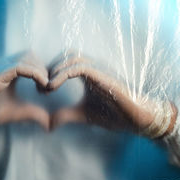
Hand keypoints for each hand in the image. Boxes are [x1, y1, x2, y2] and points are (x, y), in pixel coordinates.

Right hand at [0, 51, 49, 130]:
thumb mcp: (15, 113)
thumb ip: (32, 114)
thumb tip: (49, 123)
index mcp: (7, 71)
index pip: (30, 60)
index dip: (43, 71)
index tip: (48, 89)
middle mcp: (3, 65)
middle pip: (31, 55)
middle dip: (44, 69)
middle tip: (47, 88)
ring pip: (27, 57)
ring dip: (41, 71)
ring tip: (44, 88)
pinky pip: (19, 66)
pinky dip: (35, 73)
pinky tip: (41, 85)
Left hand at [47, 52, 176, 136]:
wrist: (137, 119)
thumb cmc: (114, 114)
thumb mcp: (83, 115)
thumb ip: (66, 115)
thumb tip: (49, 124)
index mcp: (89, 74)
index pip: (66, 62)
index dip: (51, 72)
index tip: (42, 90)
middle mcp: (94, 68)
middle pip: (67, 55)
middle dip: (51, 69)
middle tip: (42, 88)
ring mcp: (99, 69)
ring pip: (72, 58)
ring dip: (55, 70)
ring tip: (47, 87)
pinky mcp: (103, 76)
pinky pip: (79, 68)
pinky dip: (63, 74)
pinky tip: (53, 87)